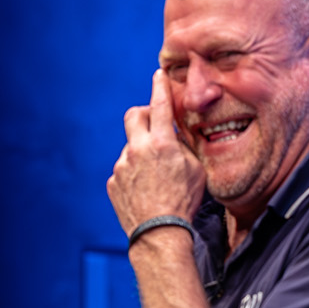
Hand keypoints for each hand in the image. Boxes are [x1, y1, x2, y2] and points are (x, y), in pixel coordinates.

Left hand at [108, 69, 205, 234]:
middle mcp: (137, 149)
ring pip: (131, 146)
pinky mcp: (113, 181)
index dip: (159, 86)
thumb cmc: (183, 202)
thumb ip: (183, 146)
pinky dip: (133, 173)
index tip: (158, 75)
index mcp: (161, 143)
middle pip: (134, 115)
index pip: (160, 104)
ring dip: (142, 152)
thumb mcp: (195, 169)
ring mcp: (122, 165)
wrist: (159, 233)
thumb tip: (174, 135)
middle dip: (144, 114)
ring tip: (156, 175)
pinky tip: (145, 189)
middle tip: (155, 124)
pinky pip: (124, 169)